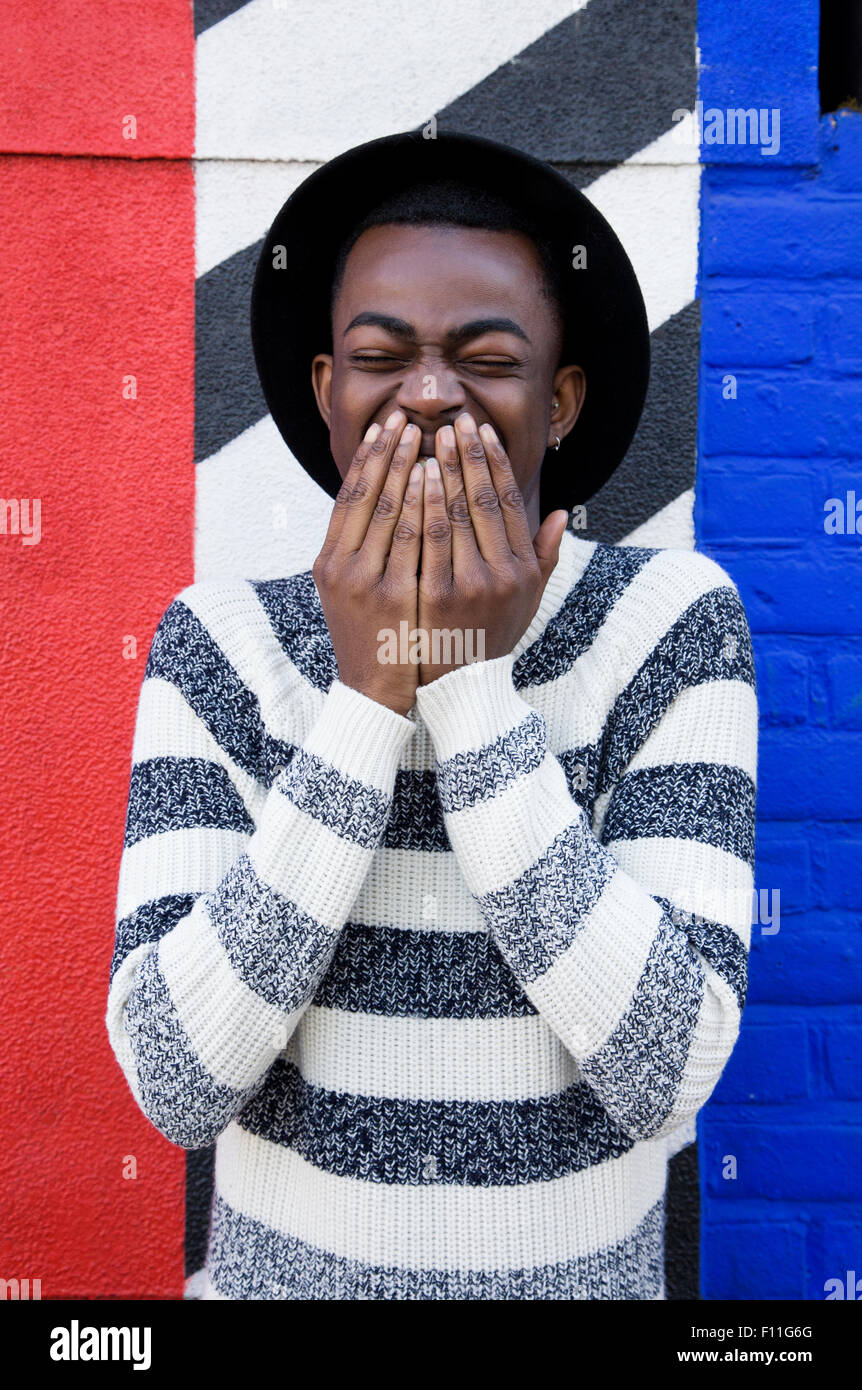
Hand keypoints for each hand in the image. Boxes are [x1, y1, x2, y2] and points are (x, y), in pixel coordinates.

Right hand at [312, 409, 423, 716]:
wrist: (373, 692)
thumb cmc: (373, 639)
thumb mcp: (352, 593)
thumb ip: (361, 551)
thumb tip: (380, 507)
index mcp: (329, 562)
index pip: (347, 497)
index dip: (366, 459)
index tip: (383, 426)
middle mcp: (340, 566)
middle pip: (364, 495)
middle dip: (387, 453)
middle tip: (406, 416)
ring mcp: (365, 581)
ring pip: (387, 510)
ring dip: (406, 469)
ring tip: (426, 438)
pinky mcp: (393, 595)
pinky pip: (411, 540)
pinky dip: (421, 505)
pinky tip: (435, 480)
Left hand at [418, 411, 568, 684]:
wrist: (460, 687)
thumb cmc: (490, 637)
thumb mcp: (528, 601)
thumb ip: (544, 557)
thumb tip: (560, 514)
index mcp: (524, 568)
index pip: (510, 502)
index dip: (495, 463)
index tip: (481, 432)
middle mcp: (505, 574)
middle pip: (485, 500)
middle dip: (468, 457)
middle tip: (453, 423)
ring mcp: (472, 585)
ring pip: (457, 513)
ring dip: (444, 471)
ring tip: (430, 439)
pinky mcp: (440, 596)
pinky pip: (429, 539)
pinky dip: (423, 504)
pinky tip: (413, 478)